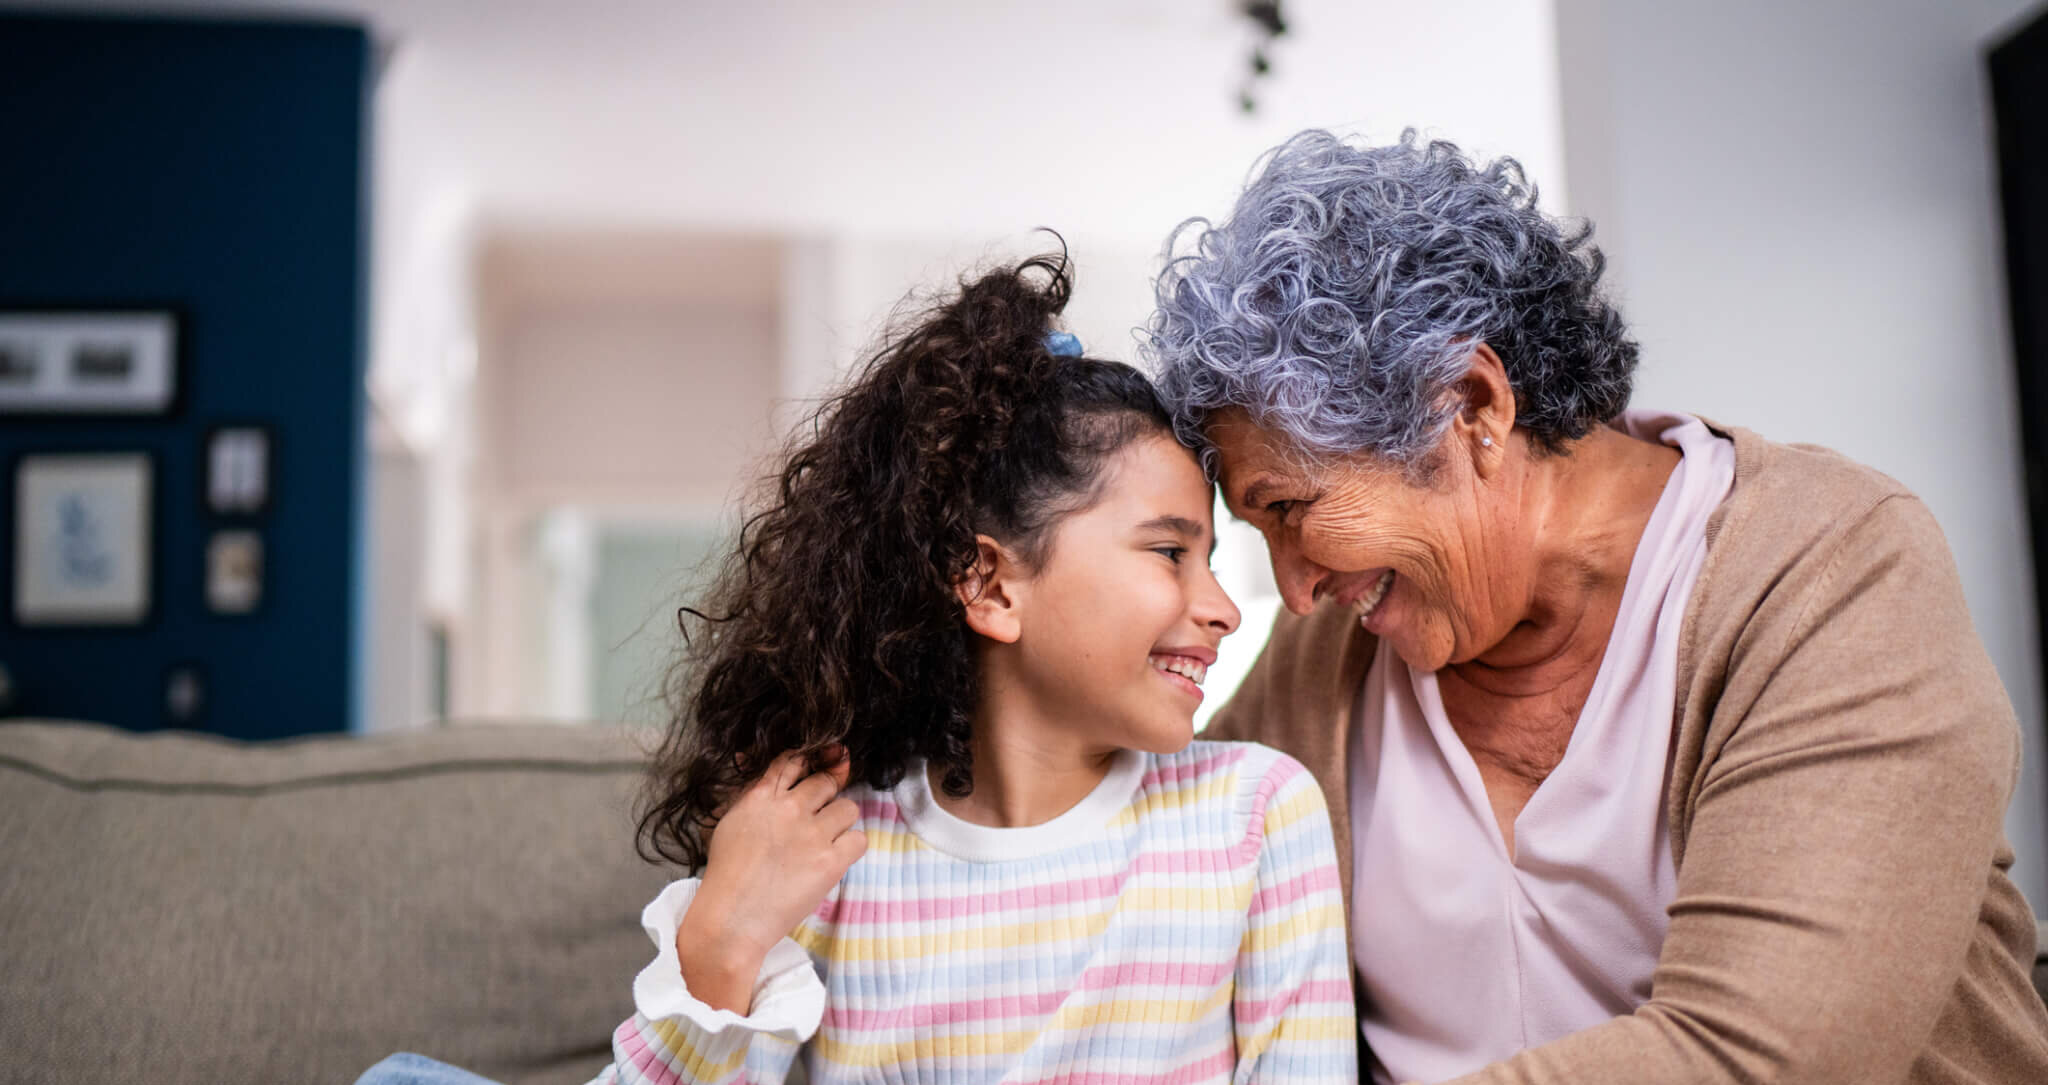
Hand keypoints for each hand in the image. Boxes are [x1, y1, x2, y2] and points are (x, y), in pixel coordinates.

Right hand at [676, 748, 865, 1012]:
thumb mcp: (730, 823)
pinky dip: (851, 848)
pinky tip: (835, 859)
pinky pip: (859, 839)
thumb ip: (751, 796)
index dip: (813, 760)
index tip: (824, 763)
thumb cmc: (726, 876)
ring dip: (841, 822)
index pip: (794, 761)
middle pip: (826, 782)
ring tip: (826, 841)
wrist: (732, 919)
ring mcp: (812, 833)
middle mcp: (789, 808)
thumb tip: (763, 770)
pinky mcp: (830, 860)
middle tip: (820, 817)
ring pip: (848, 807)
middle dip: (827, 795)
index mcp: (761, 797)